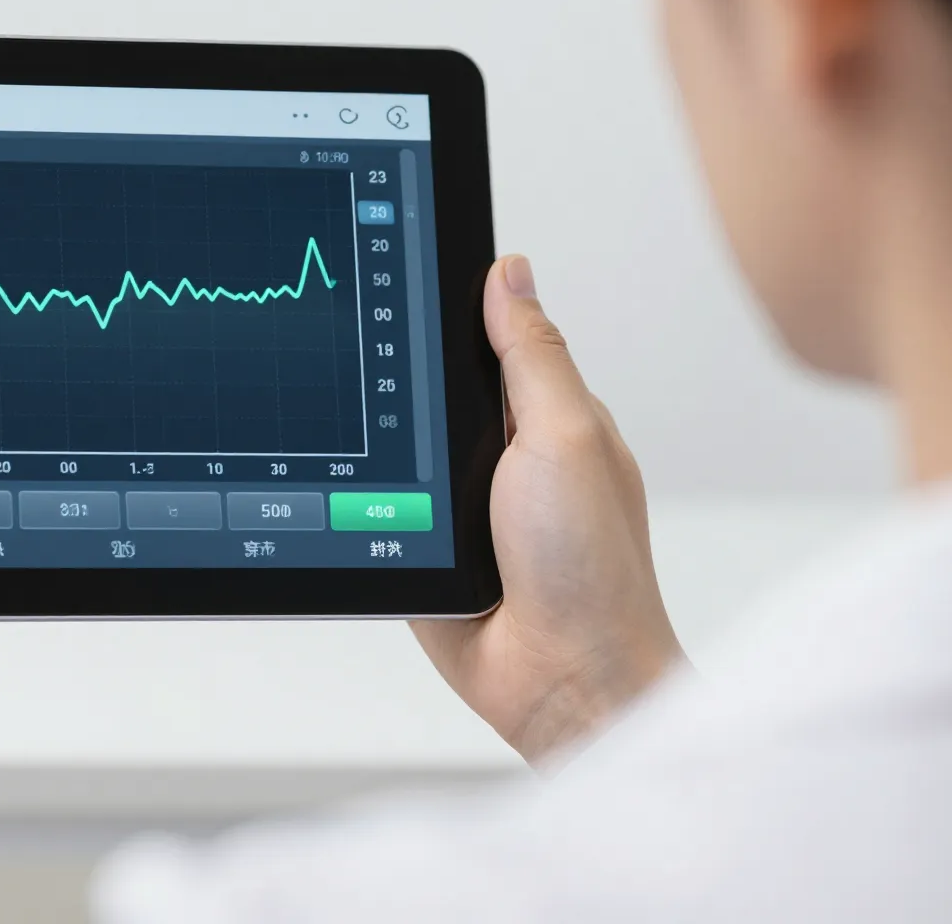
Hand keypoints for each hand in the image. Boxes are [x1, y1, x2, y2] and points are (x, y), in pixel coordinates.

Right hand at [413, 257, 684, 767]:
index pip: (490, 337)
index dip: (451, 308)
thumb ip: (534, 354)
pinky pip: (375, 503)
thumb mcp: (568, 436)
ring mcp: (459, 503)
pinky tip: (358, 495)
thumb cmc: (593, 570)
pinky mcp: (419, 544)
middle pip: (430, 386)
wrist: (562, 681)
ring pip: (396, 444)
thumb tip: (508, 271)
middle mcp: (504, 455)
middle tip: (379, 371)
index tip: (402, 271)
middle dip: (403, 380)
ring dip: (383, 449)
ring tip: (376, 447)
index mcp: (549, 416)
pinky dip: (365, 499)